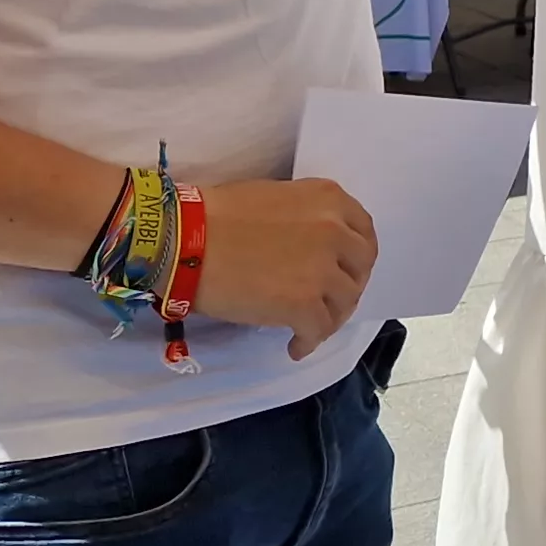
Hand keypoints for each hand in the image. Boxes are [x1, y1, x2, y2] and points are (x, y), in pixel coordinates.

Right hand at [195, 176, 378, 360]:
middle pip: (360, 269)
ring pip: (344, 303)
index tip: (344, 271)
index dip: (355, 258)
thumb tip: (311, 248)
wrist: (182, 240)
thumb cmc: (214, 215)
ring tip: (309, 327)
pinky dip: (308, 341)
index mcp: (329, 200)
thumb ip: (306, 219)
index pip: (363, 233)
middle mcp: (335, 232)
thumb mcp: (276, 199)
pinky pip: (319, 330)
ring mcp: (323, 270)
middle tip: (328, 303)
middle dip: (347, 288)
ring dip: (329, 318)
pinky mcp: (304, 304)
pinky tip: (295, 346)